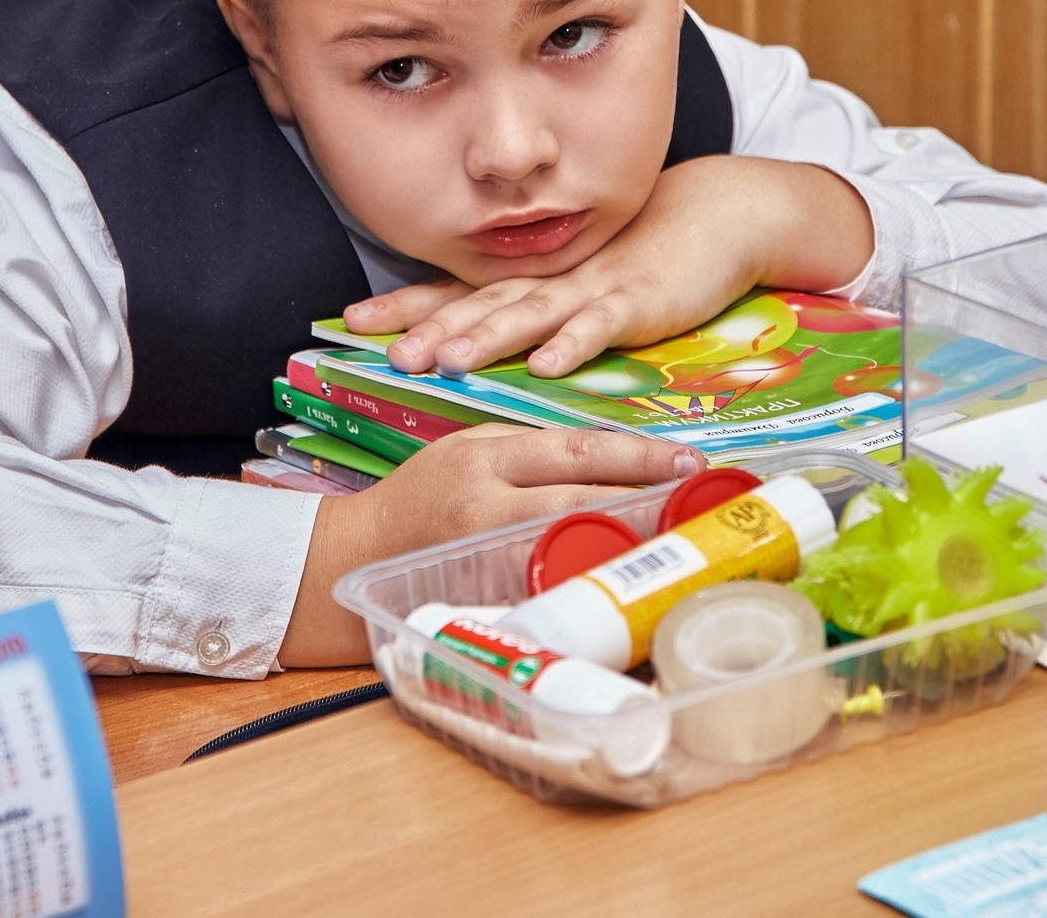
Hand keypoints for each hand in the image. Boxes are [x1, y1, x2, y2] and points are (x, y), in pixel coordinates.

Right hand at [277, 425, 702, 665]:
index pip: (576, 451)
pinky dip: (589, 580)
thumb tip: (603, 457)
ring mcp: (485, 555)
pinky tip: (623, 581)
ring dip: (629, 541)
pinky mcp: (483, 597)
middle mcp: (487, 504)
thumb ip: (526, 454)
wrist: (347, 560)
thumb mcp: (465, 452)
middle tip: (699, 498)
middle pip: (585, 498)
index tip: (686, 460)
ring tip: (678, 536)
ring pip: (574, 544)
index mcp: (484, 458)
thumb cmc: (414, 500)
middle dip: (648, 498)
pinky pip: (548, 587)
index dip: (637, 457)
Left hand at [346, 155, 872, 377]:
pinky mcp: (640, 302)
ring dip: (487, 338)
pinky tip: (550, 366)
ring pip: (530, 314)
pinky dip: (576, 344)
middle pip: (480, 304)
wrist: (719, 213)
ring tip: (445, 362)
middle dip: (429, 328)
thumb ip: (538, 308)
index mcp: (534, 277)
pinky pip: (603, 326)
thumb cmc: (648, 252)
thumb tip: (482, 334)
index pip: (457, 290)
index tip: (351, 319)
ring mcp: (594, 289)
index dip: (405, 303)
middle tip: (383, 353)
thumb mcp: (582, 281)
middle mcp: (552, 279)